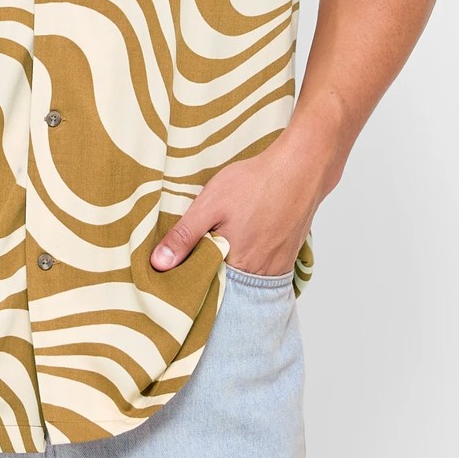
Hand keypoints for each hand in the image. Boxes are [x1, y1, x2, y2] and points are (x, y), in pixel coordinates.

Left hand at [150, 131, 326, 275]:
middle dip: (209, 275)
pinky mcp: (287, 258)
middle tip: (197, 254)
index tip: (175, 271)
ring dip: (230, 270)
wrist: (300, 169)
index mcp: (235, 265)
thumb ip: (185, 236)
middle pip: (226, 286)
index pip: (204, 288)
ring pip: (245, 280)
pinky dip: (249, 264)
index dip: (189, 279)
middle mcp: (258, 275)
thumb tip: (158, 265)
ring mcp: (276, 268)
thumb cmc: (255, 183)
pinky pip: (263, 272)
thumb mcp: (210, 204)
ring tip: (221, 245)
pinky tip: (243, 243)